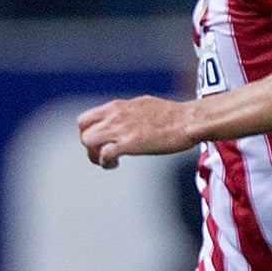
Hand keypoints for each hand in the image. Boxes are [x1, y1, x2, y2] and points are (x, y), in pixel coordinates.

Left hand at [77, 96, 199, 168]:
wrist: (189, 120)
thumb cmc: (173, 116)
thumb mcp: (144, 105)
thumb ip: (129, 112)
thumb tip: (126, 118)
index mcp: (118, 106)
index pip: (87, 118)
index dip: (88, 133)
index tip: (99, 143)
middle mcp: (115, 114)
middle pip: (82, 128)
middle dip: (87, 144)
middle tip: (99, 154)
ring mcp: (121, 128)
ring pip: (88, 141)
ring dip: (93, 155)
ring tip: (107, 162)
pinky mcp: (129, 143)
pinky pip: (104, 154)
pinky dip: (105, 163)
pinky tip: (115, 165)